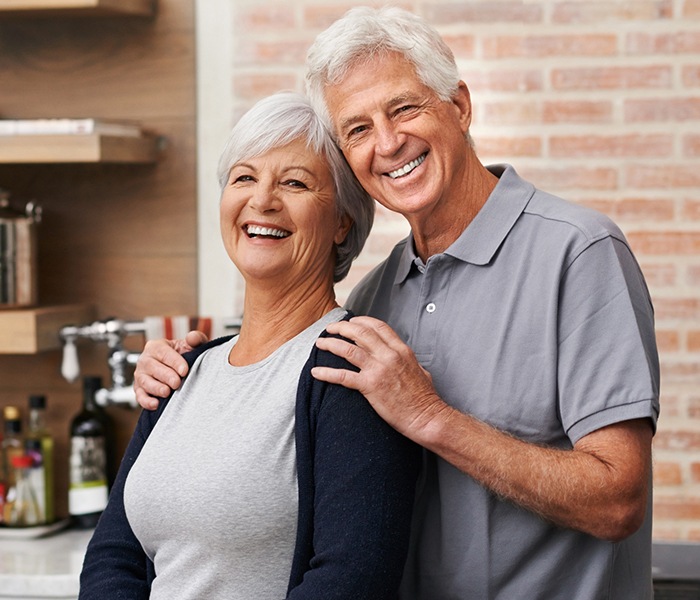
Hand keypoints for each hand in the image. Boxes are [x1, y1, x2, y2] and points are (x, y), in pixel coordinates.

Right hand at [133, 330, 208, 409]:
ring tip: (167, 392)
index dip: (174, 362)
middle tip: (177, 383)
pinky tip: (155, 404)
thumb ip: (195, 339)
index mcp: (156, 346)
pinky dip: (146, 401)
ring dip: (156, 388)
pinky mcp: (140, 389)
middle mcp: (145, 360)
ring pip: (144, 381)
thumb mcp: (191, 345)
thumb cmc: (184, 355)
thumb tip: (192, 337)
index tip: (184, 370)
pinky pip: (140, 396)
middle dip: (166, 376)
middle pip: (152, 367)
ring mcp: (141, 375)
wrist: (180, 369)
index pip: (163, 352)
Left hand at [311, 316, 450, 440]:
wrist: (426, 417)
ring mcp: (378, 370)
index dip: (361, 321)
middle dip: (342, 327)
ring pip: (348, 349)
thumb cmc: (424, 398)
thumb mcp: (420, 370)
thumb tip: (402, 358)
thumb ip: (408, 360)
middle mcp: (389, 356)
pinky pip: (343, 376)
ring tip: (320, 343)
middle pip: (360, 332)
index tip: (351, 321)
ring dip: (331, 344)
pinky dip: (327, 373)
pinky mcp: (370, 386)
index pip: (378, 326)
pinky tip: (316, 372)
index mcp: (401, 350)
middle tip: (330, 328)